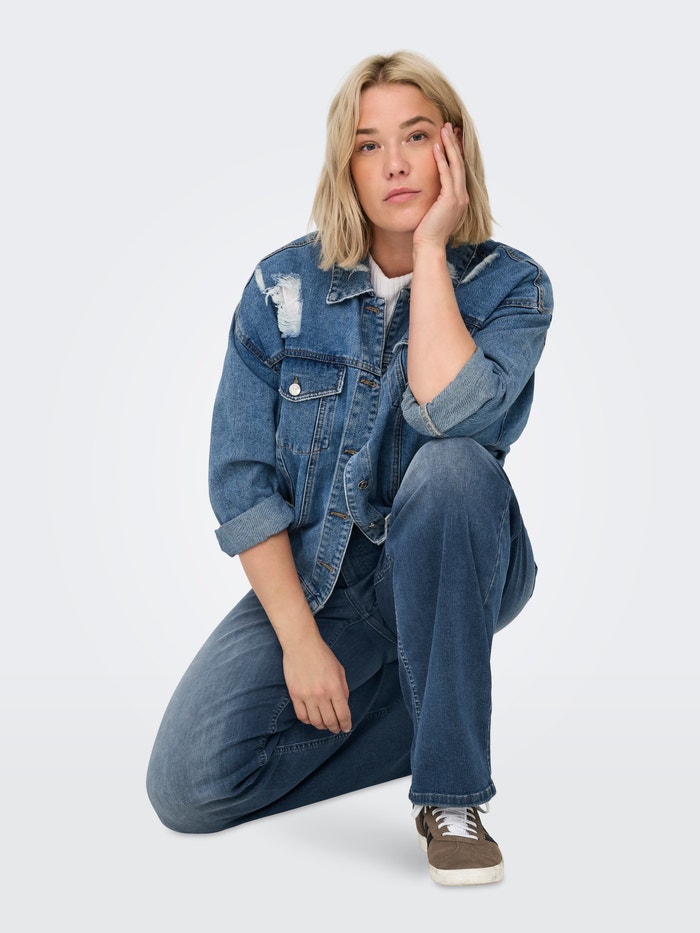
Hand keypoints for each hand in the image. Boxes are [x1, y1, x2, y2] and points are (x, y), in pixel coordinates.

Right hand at [283, 634, 351, 733]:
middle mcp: (321, 695)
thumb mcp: (340, 670)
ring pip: (315, 722)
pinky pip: (302, 716)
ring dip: (322, 726)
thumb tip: (344, 705)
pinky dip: (308, 720)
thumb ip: (344, 689)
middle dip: (335, 728)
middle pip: (330, 721)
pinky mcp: (294, 695)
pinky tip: (312, 718)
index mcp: (335, 688)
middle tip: (336, 728)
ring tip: (325, 724)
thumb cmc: (322, 655)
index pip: (343, 714)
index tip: (346, 728)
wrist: (301, 644)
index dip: (346, 724)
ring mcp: (307, 696)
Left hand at [413, 123, 468, 249]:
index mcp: (459, 198)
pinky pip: (446, 175)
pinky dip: (442, 160)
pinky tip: (436, 147)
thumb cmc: (425, 232)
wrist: (428, 247)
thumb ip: (433, 198)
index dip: (456, 151)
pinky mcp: (450, 200)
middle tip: (448, 126)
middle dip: (454, 143)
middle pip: (460, 163)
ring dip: (449, 146)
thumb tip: (425, 188)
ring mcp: (458, 198)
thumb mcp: (431, 211)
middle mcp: (462, 196)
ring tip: (444, 129)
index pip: (459, 169)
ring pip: (456, 165)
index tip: (451, 136)